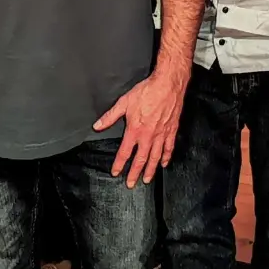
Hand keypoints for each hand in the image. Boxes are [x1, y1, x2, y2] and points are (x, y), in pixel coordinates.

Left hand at [94, 68, 188, 187]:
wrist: (167, 85)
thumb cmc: (146, 92)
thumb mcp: (124, 102)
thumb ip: (110, 116)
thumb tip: (97, 126)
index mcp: (135, 130)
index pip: (125, 152)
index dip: (119, 164)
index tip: (116, 172)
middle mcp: (148, 136)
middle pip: (140, 159)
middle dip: (135, 173)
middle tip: (131, 184)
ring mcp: (161, 134)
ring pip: (155, 157)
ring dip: (150, 170)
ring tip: (147, 180)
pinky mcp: (171, 130)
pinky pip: (168, 148)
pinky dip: (166, 157)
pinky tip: (164, 163)